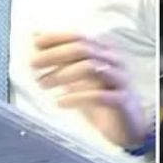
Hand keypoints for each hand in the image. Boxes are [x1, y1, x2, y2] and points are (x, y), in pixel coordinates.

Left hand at [31, 32, 146, 147]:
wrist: (128, 126)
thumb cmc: (101, 97)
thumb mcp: (77, 75)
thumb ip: (60, 56)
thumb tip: (35, 36)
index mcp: (104, 50)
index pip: (78, 36)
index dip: (56, 37)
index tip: (35, 43)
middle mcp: (114, 60)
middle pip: (82, 49)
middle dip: (55, 54)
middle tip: (33, 63)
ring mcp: (120, 79)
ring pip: (90, 68)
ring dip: (62, 74)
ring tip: (42, 84)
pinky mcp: (122, 100)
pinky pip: (99, 95)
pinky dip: (76, 97)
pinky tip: (60, 101)